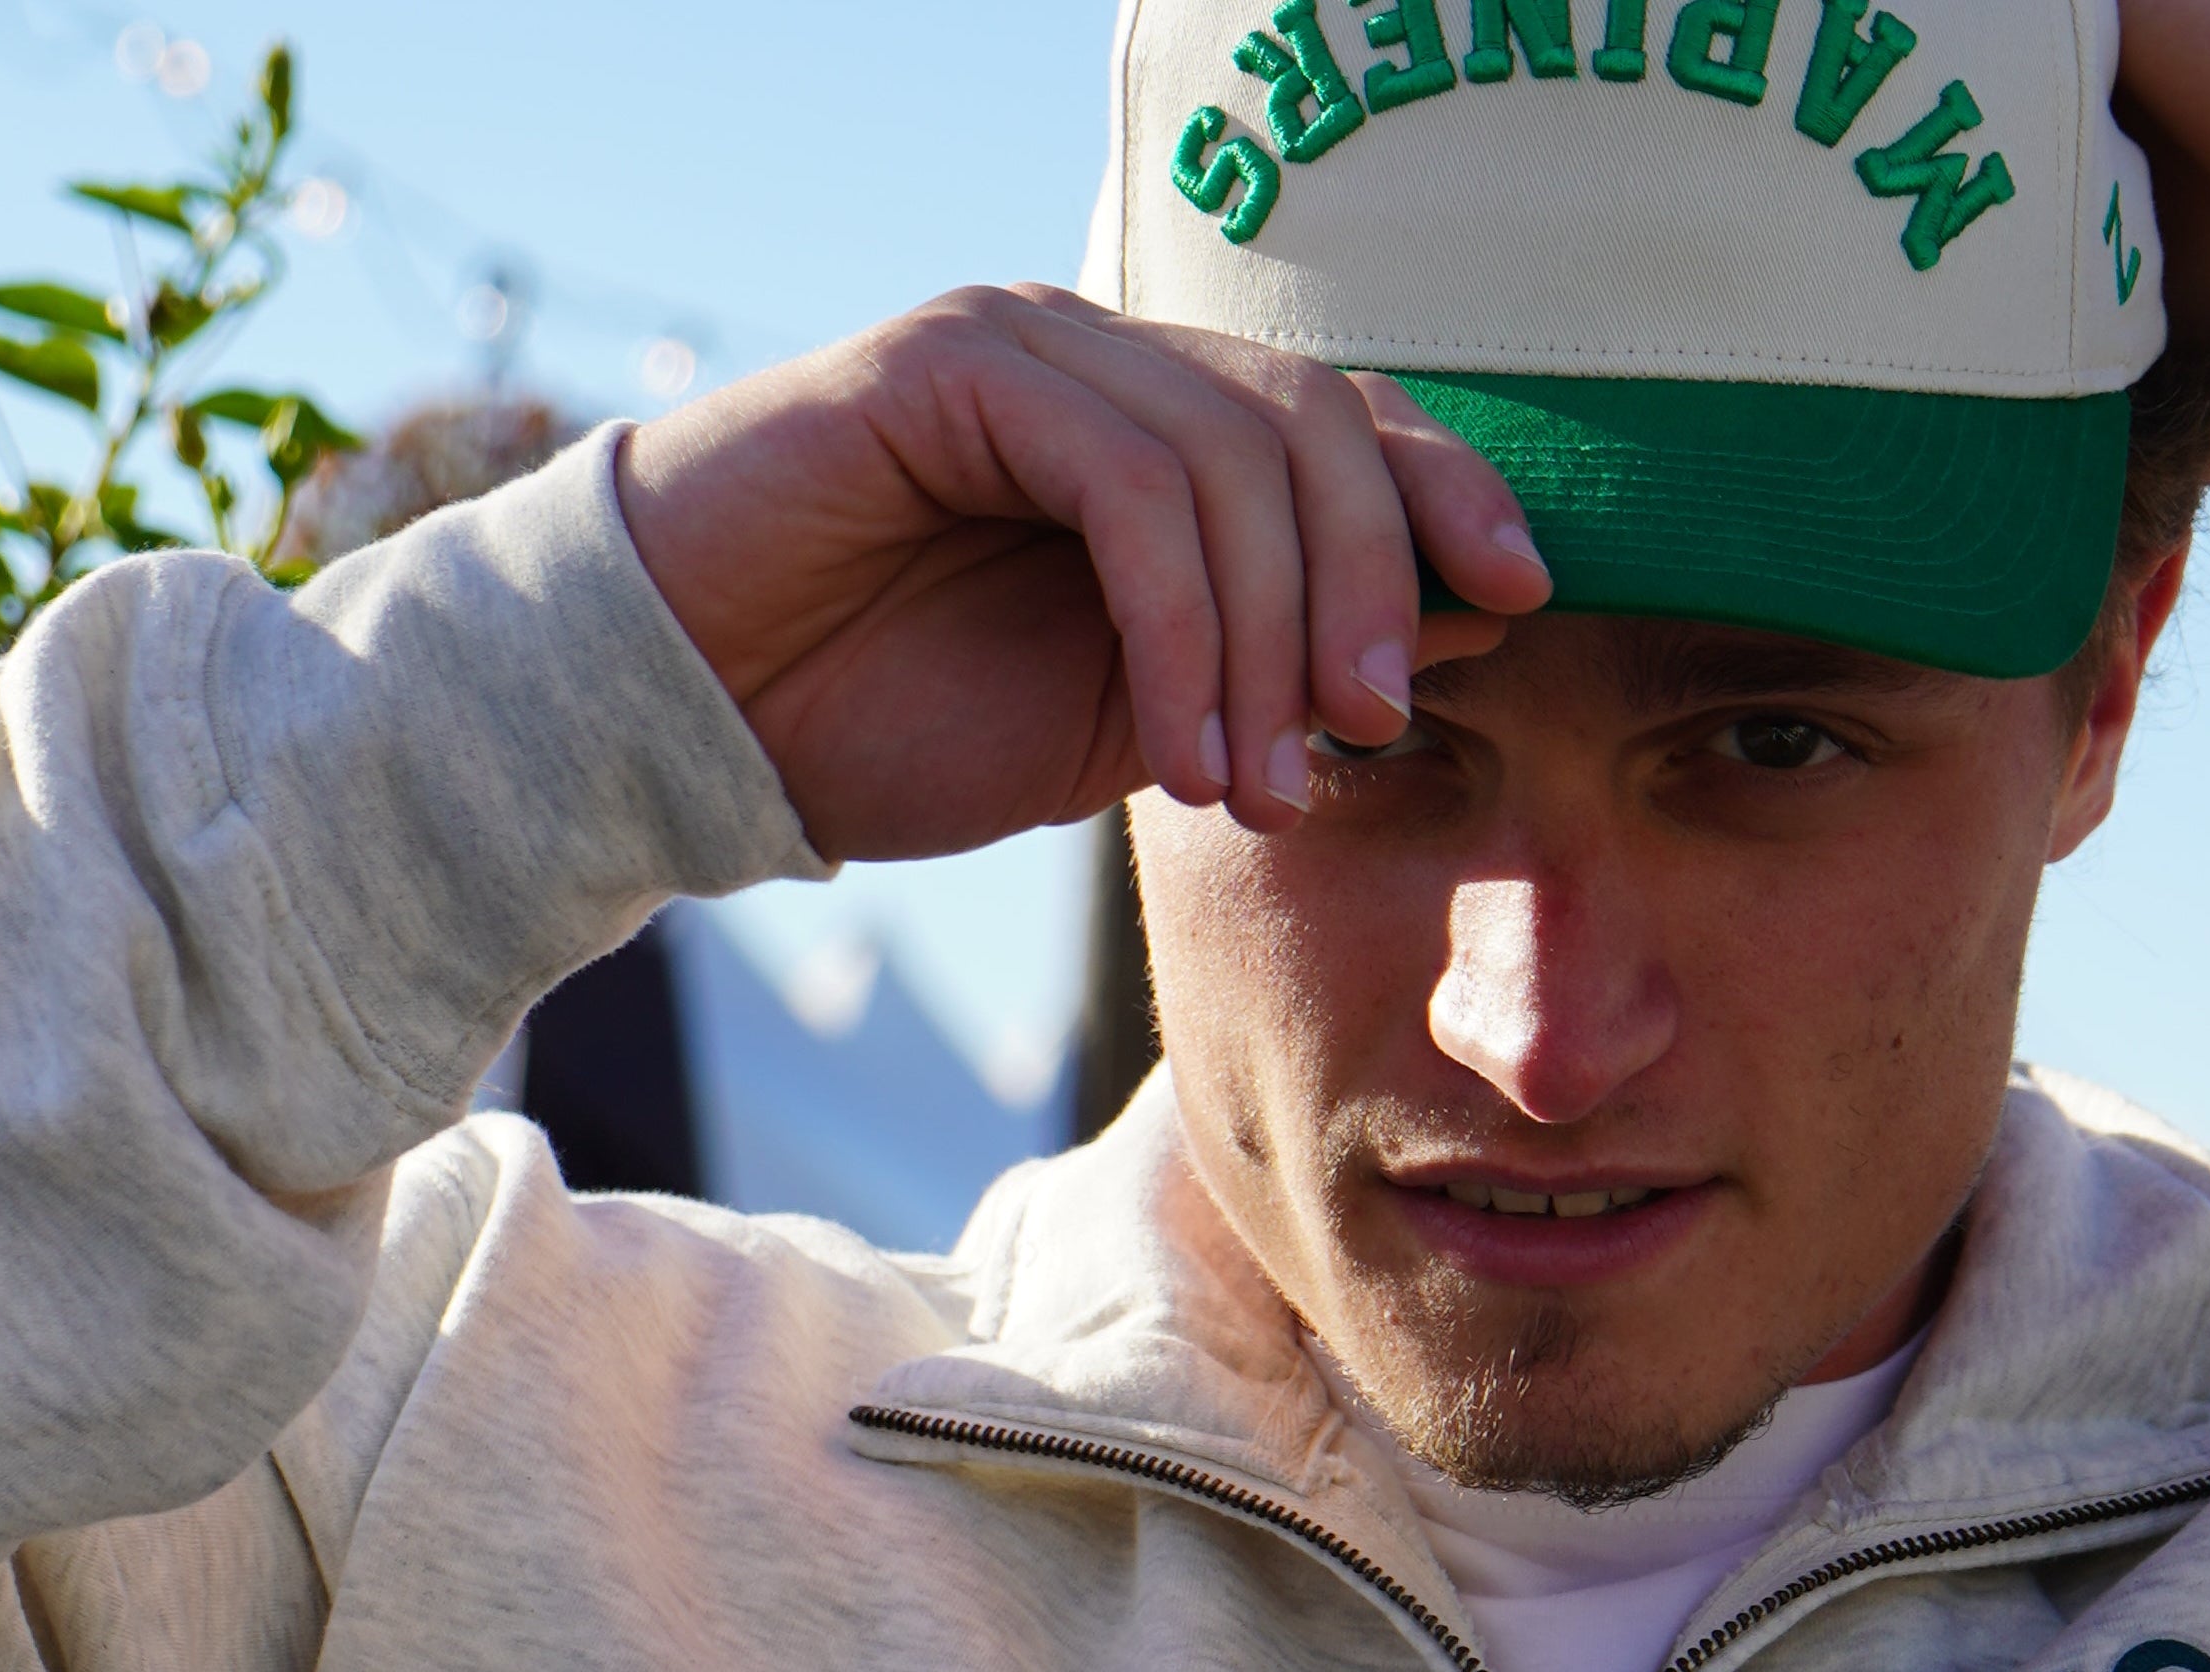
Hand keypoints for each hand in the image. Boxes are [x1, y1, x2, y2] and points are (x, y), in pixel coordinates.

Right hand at [616, 287, 1553, 864]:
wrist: (687, 721)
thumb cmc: (886, 719)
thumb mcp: (1122, 718)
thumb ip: (1262, 667)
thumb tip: (1451, 633)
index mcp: (1150, 424)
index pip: (1340, 421)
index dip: (1446, 494)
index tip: (1522, 601)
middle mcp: (1100, 357)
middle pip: (1310, 423)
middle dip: (1374, 581)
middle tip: (1375, 730)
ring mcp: (1027, 345)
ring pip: (1231, 456)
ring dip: (1276, 638)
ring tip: (1266, 788)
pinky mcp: (950, 367)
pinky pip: (1126, 483)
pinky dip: (1186, 629)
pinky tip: (1186, 753)